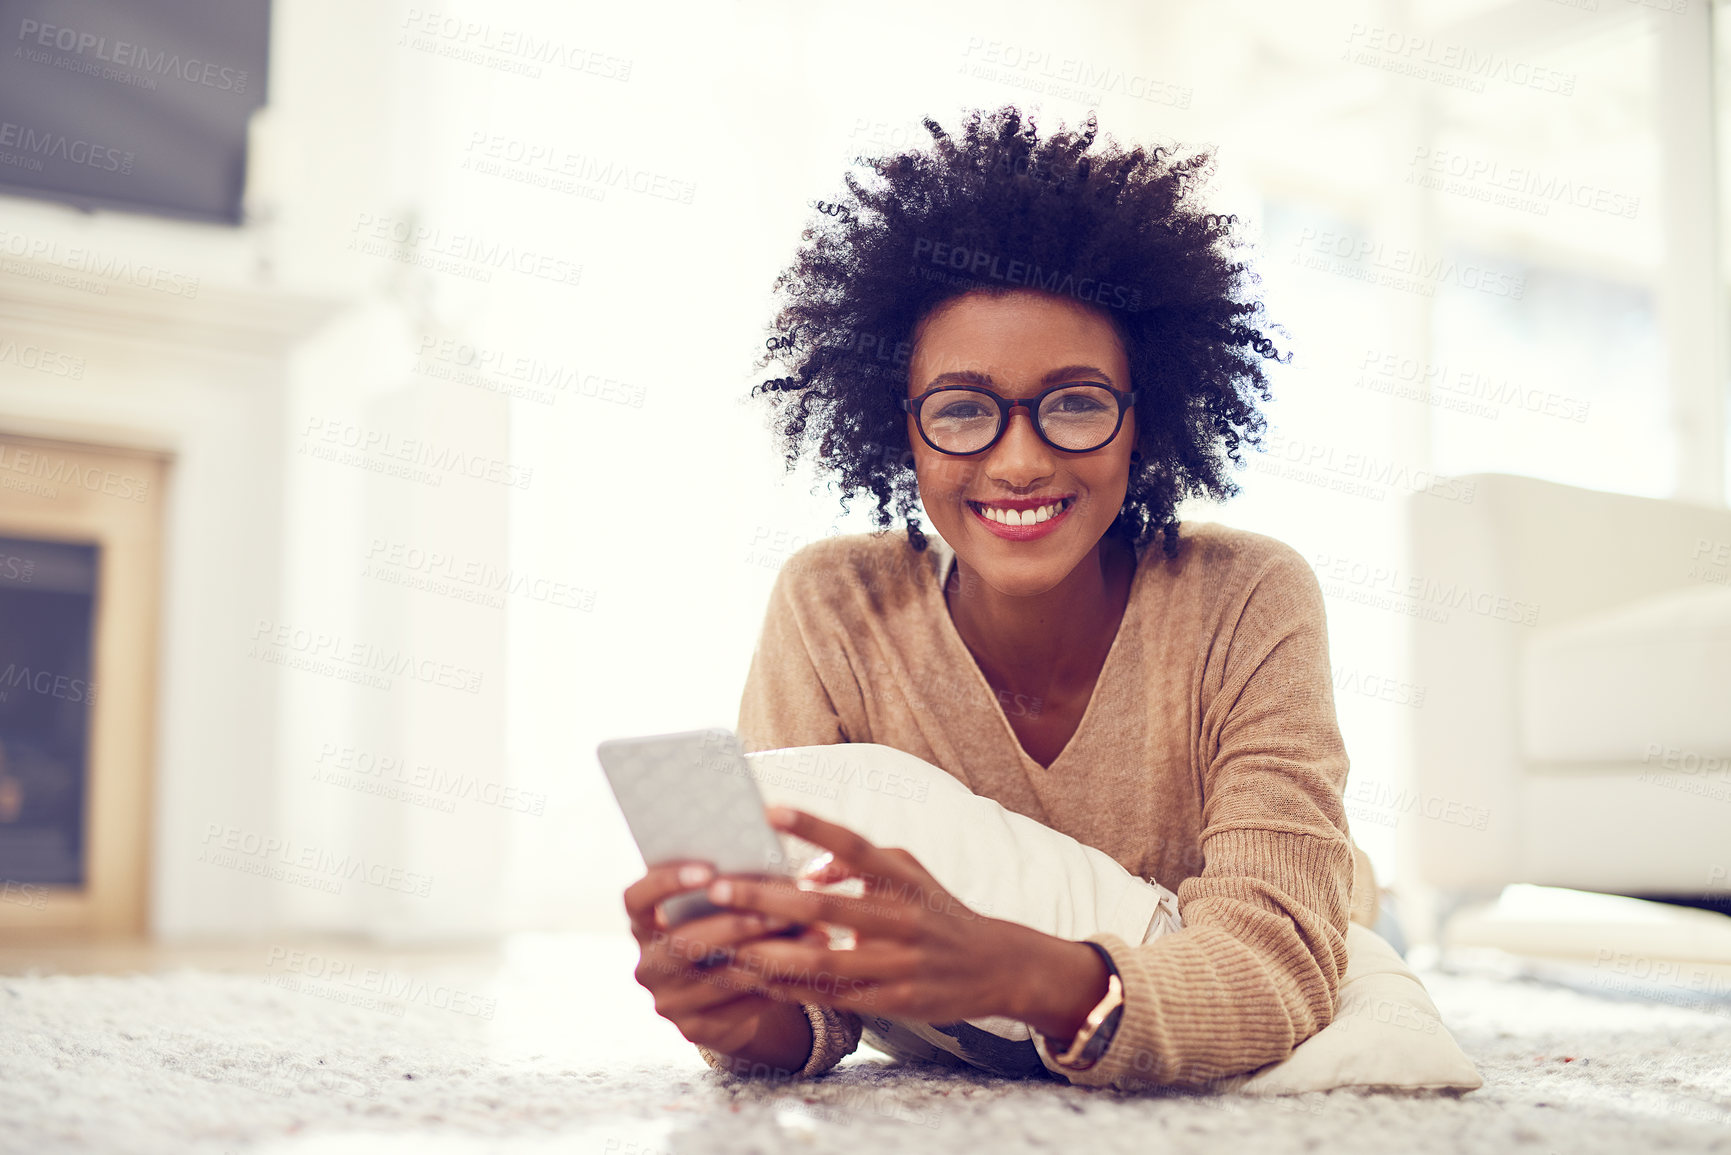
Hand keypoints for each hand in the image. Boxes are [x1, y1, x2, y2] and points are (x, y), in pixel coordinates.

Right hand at [623, 859, 829, 1056]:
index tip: (709, 871)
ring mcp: (667, 1002)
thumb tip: (776, 870)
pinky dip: (776, 984)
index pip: (636, 899)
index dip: (666, 883)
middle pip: (684, 943)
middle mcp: (647, 966)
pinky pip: (740, 1005)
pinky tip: (804, 967)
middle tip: (779, 911)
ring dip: (769, 955)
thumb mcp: (717, 911)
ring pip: (721, 977)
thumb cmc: (725, 935)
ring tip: (811, 936)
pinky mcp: (694, 1030)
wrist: (727, 1002)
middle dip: (735, 925)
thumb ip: (730, 889)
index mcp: (643, 925)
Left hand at [696, 806, 1033, 1023]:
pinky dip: (792, 988)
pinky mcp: (894, 1001)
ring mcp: (898, 964)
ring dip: (769, 953)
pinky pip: (833, 996)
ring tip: (725, 944)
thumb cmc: (937, 911)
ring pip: (823, 961)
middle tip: (717, 889)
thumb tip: (808, 870)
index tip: (770, 810)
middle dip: (766, 899)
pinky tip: (756, 979)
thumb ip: (859, 864)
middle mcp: (902, 918)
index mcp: (903, 879)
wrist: (996, 965)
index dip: (812, 827)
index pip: (855, 845)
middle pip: (825, 908)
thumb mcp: (909, 873)